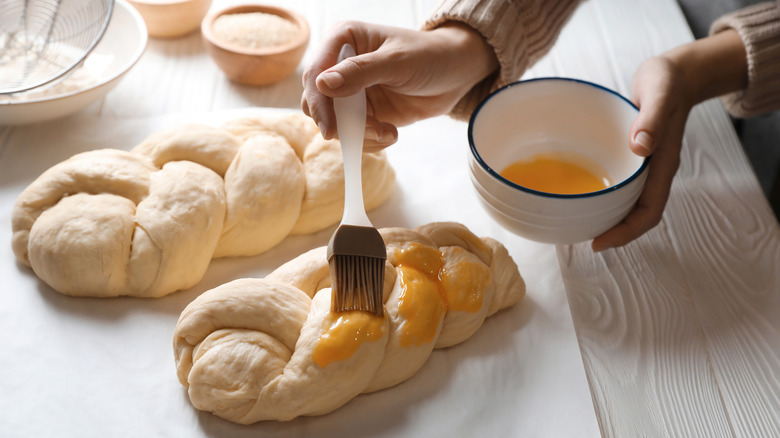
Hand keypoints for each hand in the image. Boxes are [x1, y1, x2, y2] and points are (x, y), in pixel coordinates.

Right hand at [301, 20, 497, 151]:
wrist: (455, 74)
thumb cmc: (428, 56)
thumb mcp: (397, 61)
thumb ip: (360, 72)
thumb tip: (323, 84)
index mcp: (343, 41)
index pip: (316, 74)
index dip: (319, 103)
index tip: (331, 129)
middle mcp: (341, 66)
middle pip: (318, 103)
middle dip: (341, 124)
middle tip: (370, 130)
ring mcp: (351, 92)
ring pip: (335, 124)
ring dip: (360, 135)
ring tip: (387, 132)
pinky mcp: (364, 113)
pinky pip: (354, 134)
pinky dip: (369, 141)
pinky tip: (391, 133)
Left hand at [592, 29, 746, 250]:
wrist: (676, 73)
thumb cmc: (667, 81)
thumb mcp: (660, 93)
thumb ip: (652, 118)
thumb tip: (640, 146)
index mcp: (662, 165)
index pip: (648, 211)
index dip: (626, 232)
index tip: (599, 243)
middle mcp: (653, 171)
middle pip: (636, 215)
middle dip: (613, 233)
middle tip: (582, 240)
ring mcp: (643, 166)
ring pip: (627, 203)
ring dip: (608, 218)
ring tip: (579, 225)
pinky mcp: (632, 157)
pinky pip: (619, 184)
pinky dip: (604, 196)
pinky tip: (584, 194)